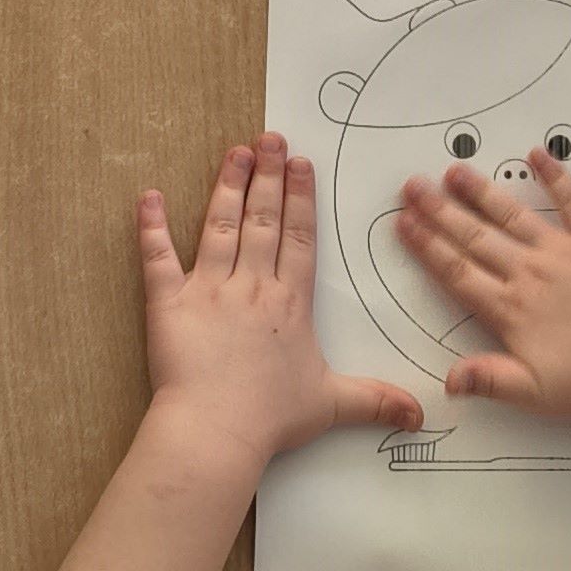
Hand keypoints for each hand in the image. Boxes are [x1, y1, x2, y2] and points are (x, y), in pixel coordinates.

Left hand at [140, 137, 418, 464]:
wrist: (216, 431)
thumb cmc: (271, 419)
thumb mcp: (331, 404)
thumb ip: (376, 400)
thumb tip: (421, 414)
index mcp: (290, 303)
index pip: (298, 238)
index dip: (300, 198)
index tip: (301, 163)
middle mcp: (252, 286)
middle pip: (263, 220)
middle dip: (268, 176)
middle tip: (270, 138)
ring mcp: (209, 291)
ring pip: (219, 227)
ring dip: (227, 187)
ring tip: (235, 152)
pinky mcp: (169, 304)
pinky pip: (157, 259)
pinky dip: (151, 227)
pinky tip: (149, 197)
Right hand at [393, 149, 570, 419]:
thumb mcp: (534, 393)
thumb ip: (488, 380)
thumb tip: (447, 380)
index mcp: (511, 309)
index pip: (457, 272)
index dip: (427, 247)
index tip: (403, 223)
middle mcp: (530, 273)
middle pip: (475, 237)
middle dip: (440, 211)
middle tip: (412, 185)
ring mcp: (563, 251)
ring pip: (513, 214)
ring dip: (481, 191)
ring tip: (455, 171)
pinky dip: (555, 176)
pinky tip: (536, 155)